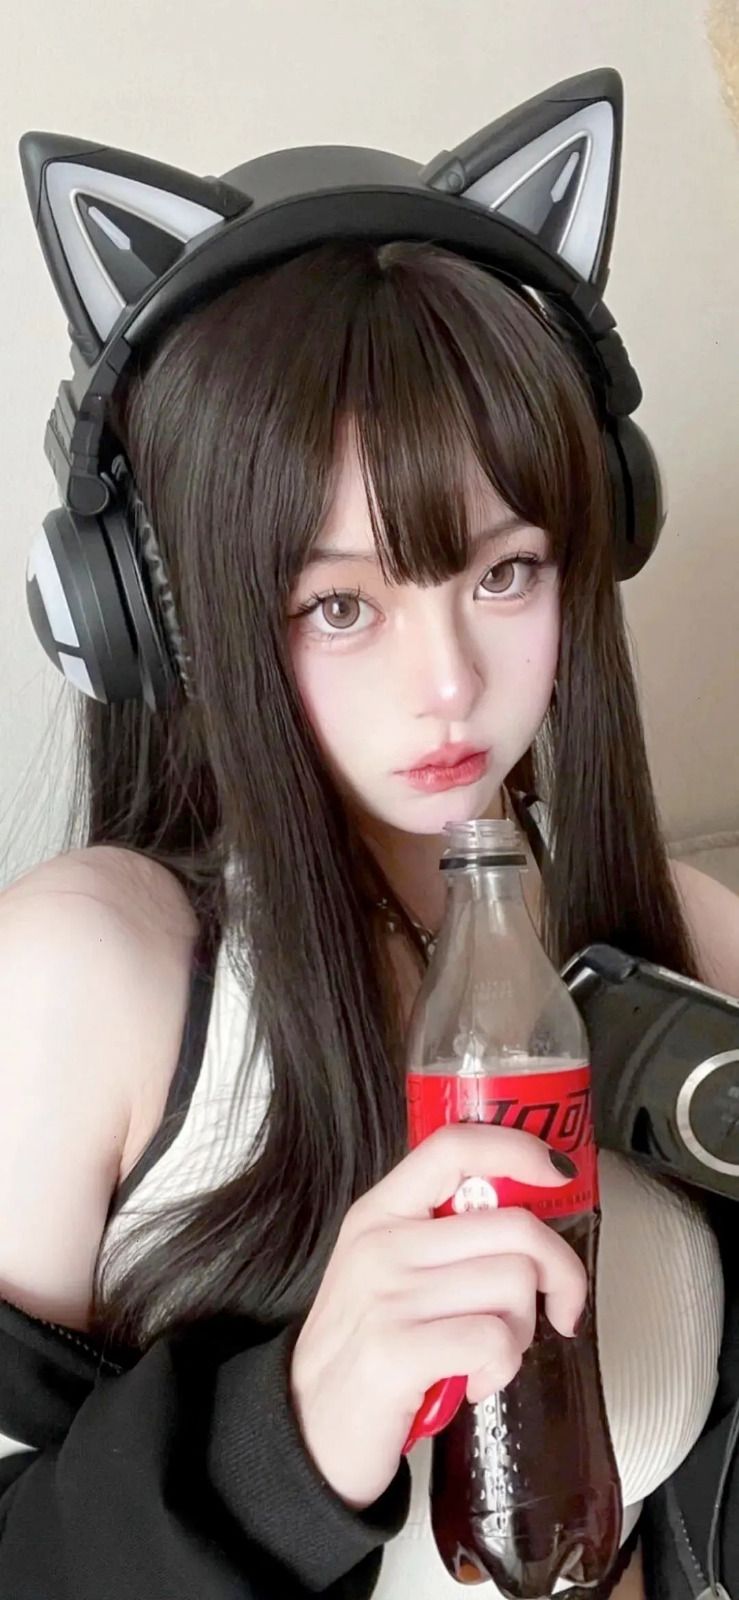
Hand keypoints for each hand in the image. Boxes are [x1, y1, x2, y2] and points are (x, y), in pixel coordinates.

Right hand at [289, 1123, 586, 1509]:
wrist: (305, 1432)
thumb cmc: (364, 1350)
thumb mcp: (389, 1272)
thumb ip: (444, 1237)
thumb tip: (530, 1222)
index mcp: (381, 1212)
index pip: (454, 1146)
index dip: (518, 1149)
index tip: (557, 1172)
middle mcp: (381, 1244)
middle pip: (514, 1227)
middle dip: (558, 1274)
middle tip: (556, 1309)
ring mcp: (386, 1296)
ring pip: (514, 1284)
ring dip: (522, 1332)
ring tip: (488, 1355)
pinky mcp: (395, 1351)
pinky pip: (494, 1339)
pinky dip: (501, 1369)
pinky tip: (474, 1383)